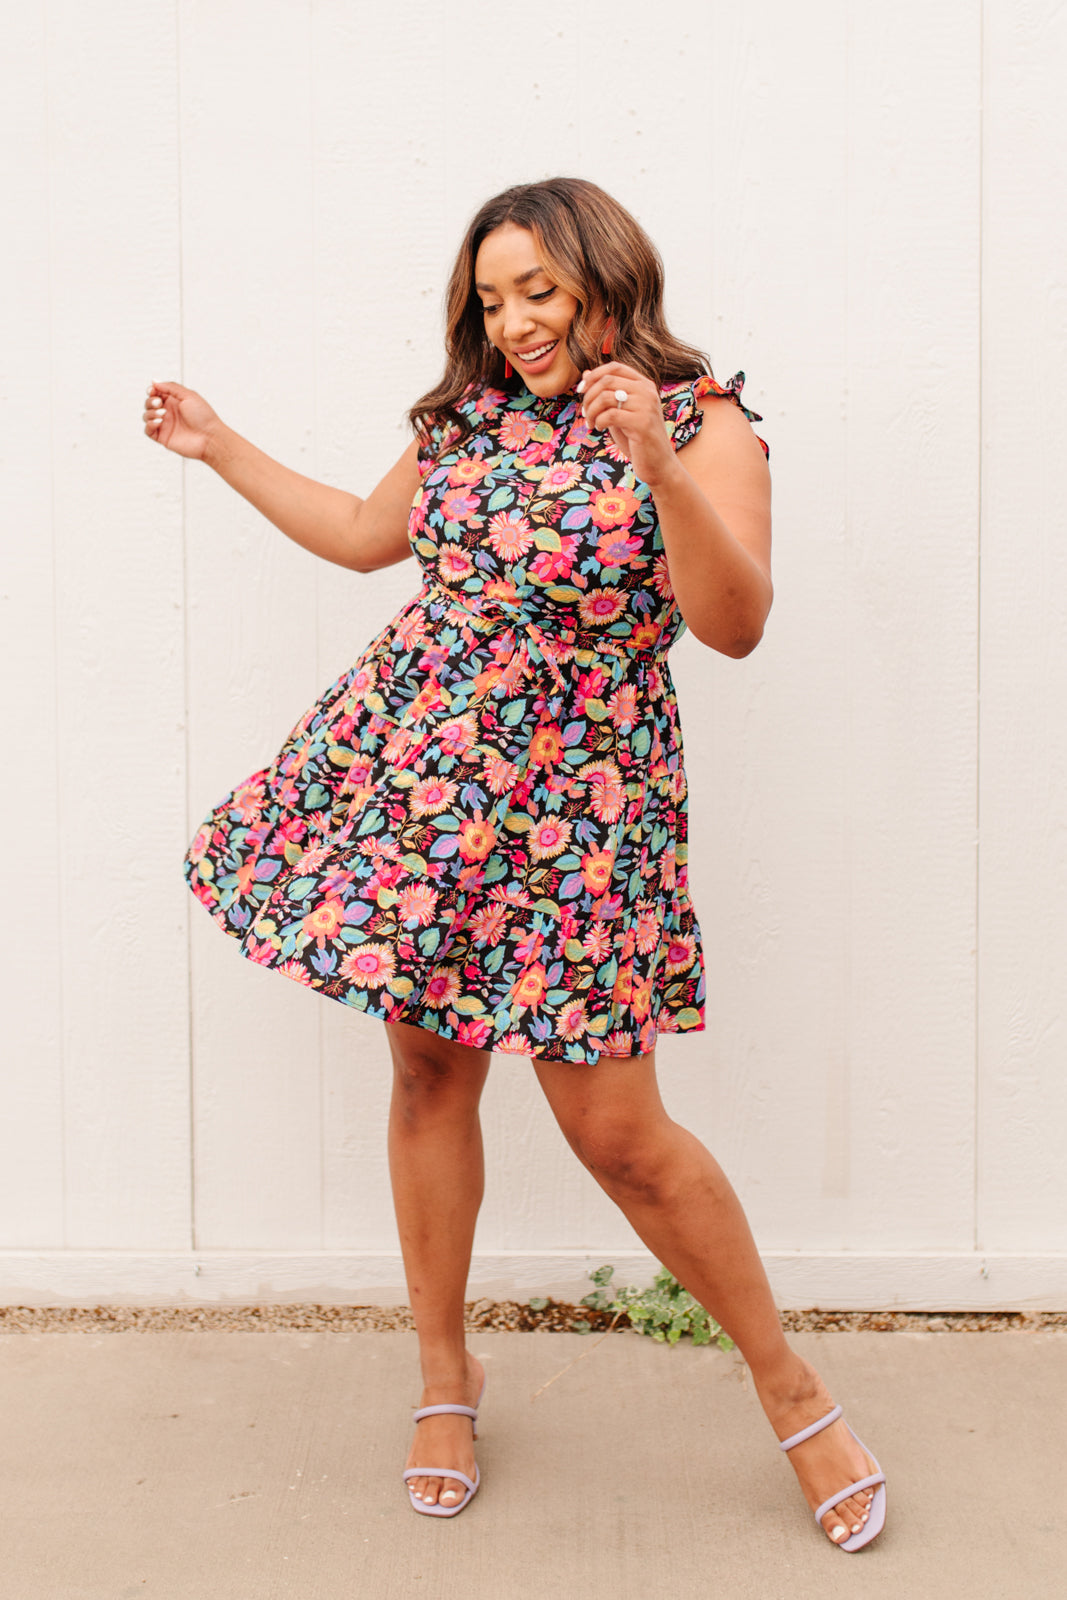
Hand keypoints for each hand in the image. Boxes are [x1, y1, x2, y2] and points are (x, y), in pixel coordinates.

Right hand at [142, 380, 223, 460]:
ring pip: (147, 416)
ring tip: (162, 414)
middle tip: (159, 403)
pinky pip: (148, 430)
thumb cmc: (204, 417)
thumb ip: (171, 387)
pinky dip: (149, 425)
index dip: (152, 390)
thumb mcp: (188, 395)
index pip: (156, 393)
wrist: (210, 438)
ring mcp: (166, 425)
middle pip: (149, 403)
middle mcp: (169, 412)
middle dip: (150, 401)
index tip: (153, 390)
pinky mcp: (163, 437)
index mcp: (175, 401)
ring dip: (150, 412)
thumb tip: (154, 382)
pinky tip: (159, 422)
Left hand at [576, 362, 677, 488]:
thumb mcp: (619, 412)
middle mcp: (647, 391)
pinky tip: (599, 428)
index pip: (615, 367)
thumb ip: (606, 394)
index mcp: (644, 384)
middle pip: (607, 380)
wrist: (658, 464)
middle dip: (589, 396)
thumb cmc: (637, 439)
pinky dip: (599, 421)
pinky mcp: (642, 423)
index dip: (594, 376)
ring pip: (606, 396)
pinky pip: (610, 414)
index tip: (581, 390)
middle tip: (584, 413)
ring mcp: (646, 406)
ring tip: (591, 423)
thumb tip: (585, 373)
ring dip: (591, 411)